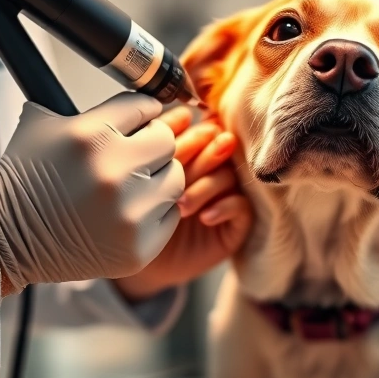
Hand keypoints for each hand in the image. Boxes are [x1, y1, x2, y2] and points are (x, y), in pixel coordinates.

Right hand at [0, 93, 184, 293]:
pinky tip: (128, 211)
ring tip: (131, 183)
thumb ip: (93, 106)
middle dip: (149, 144)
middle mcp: (113, 173)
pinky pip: (170, 215)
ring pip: (174, 178)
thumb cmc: (26, 179)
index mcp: (91, 136)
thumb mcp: (44, 124)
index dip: (141, 112)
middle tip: (132, 154)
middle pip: (165, 141)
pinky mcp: (138, 248)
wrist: (6, 238)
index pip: (144, 106)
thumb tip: (138, 93)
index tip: (138, 121)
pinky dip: (153, 212)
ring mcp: (129, 214)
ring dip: (156, 177)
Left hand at [114, 107, 252, 302]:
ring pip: (230, 175)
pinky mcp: (236, 223)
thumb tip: (182, 115)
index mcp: (192, 151)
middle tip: (178, 170)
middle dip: (201, 156)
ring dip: (206, 186)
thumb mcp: (143, 178)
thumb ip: (159, 148)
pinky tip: (205, 217)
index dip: (191, 134)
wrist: (140, 262)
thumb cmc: (136, 215)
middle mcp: (211, 169)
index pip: (202, 130)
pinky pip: (242, 206)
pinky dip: (225, 207)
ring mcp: (225, 195)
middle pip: (219, 147)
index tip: (167, 144)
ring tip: (181, 205)